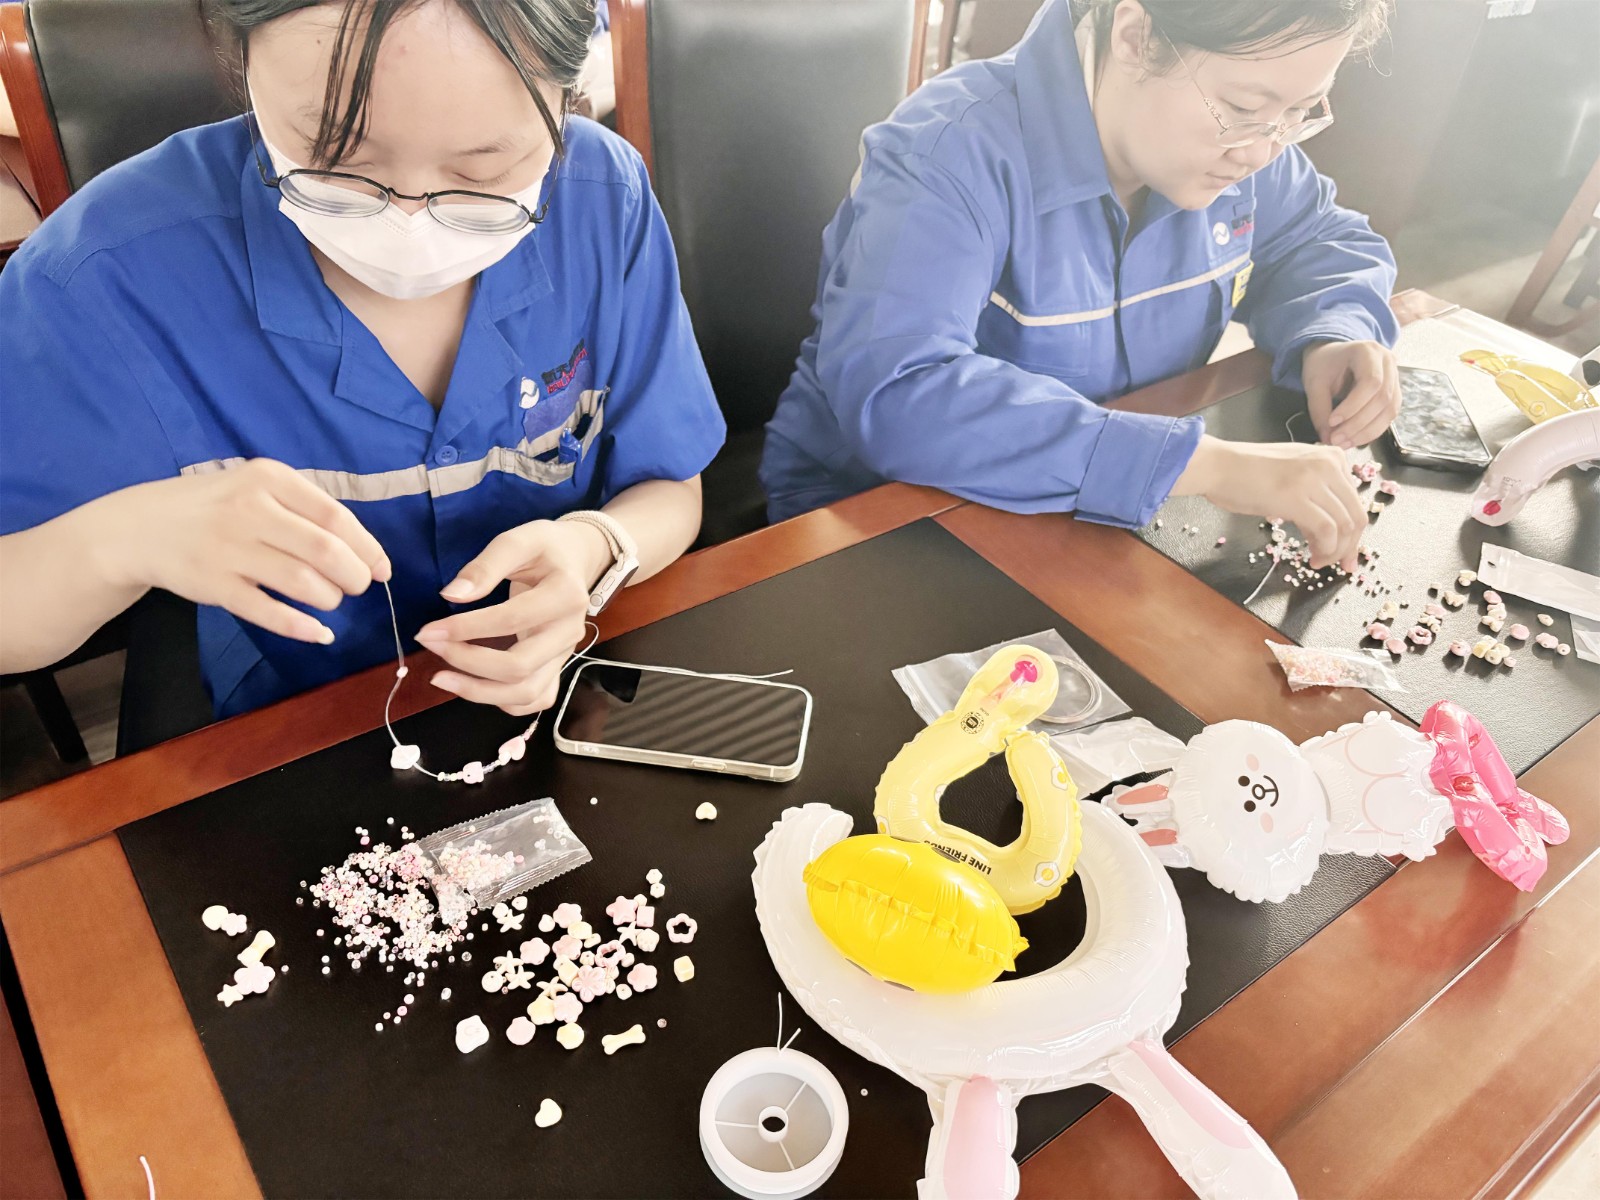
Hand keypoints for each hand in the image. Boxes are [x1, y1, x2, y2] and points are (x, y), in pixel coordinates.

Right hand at [92, 459, 388, 643]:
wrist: (138, 527)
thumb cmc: (214, 506)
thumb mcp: (256, 487)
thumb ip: (304, 510)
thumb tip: (364, 550)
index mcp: (268, 479)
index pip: (335, 517)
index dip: (368, 548)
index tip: (382, 568)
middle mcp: (249, 509)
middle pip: (326, 551)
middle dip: (355, 576)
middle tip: (357, 586)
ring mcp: (228, 549)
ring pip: (302, 582)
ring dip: (330, 598)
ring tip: (330, 599)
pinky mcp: (213, 585)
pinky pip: (268, 612)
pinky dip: (301, 626)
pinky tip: (318, 632)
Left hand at [414, 519, 612, 714]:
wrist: (575, 560)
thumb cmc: (545, 548)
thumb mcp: (518, 540)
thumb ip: (485, 566)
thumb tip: (451, 595)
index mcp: (565, 595)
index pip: (512, 620)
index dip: (467, 628)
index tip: (429, 629)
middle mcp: (570, 632)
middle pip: (520, 666)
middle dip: (468, 662)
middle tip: (430, 644)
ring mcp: (565, 655)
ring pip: (526, 693)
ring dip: (479, 691)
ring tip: (441, 677)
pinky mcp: (557, 668)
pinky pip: (534, 700)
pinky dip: (501, 701)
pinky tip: (472, 685)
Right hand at [1175, 436, 1365, 569]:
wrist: (1217, 466)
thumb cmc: (1244, 472)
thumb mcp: (1292, 472)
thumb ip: (1315, 490)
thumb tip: (1326, 528)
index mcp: (1331, 456)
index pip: (1355, 500)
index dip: (1354, 531)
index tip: (1345, 550)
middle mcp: (1329, 464)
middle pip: (1356, 514)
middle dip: (1351, 546)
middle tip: (1341, 565)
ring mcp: (1314, 480)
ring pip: (1345, 525)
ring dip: (1336, 551)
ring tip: (1318, 562)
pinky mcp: (1297, 498)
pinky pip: (1327, 531)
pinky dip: (1325, 550)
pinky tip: (1312, 558)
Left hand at [1302, 340, 1399, 449]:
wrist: (1332, 355)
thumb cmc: (1323, 364)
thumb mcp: (1314, 383)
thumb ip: (1319, 410)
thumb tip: (1327, 439)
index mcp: (1368, 351)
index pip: (1370, 382)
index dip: (1353, 406)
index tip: (1332, 422)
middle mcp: (1387, 361)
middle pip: (1382, 398)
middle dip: (1359, 424)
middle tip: (1336, 440)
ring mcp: (1395, 376)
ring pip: (1390, 409)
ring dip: (1367, 431)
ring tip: (1344, 443)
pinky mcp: (1394, 391)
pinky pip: (1389, 414)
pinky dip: (1373, 430)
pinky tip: (1355, 439)